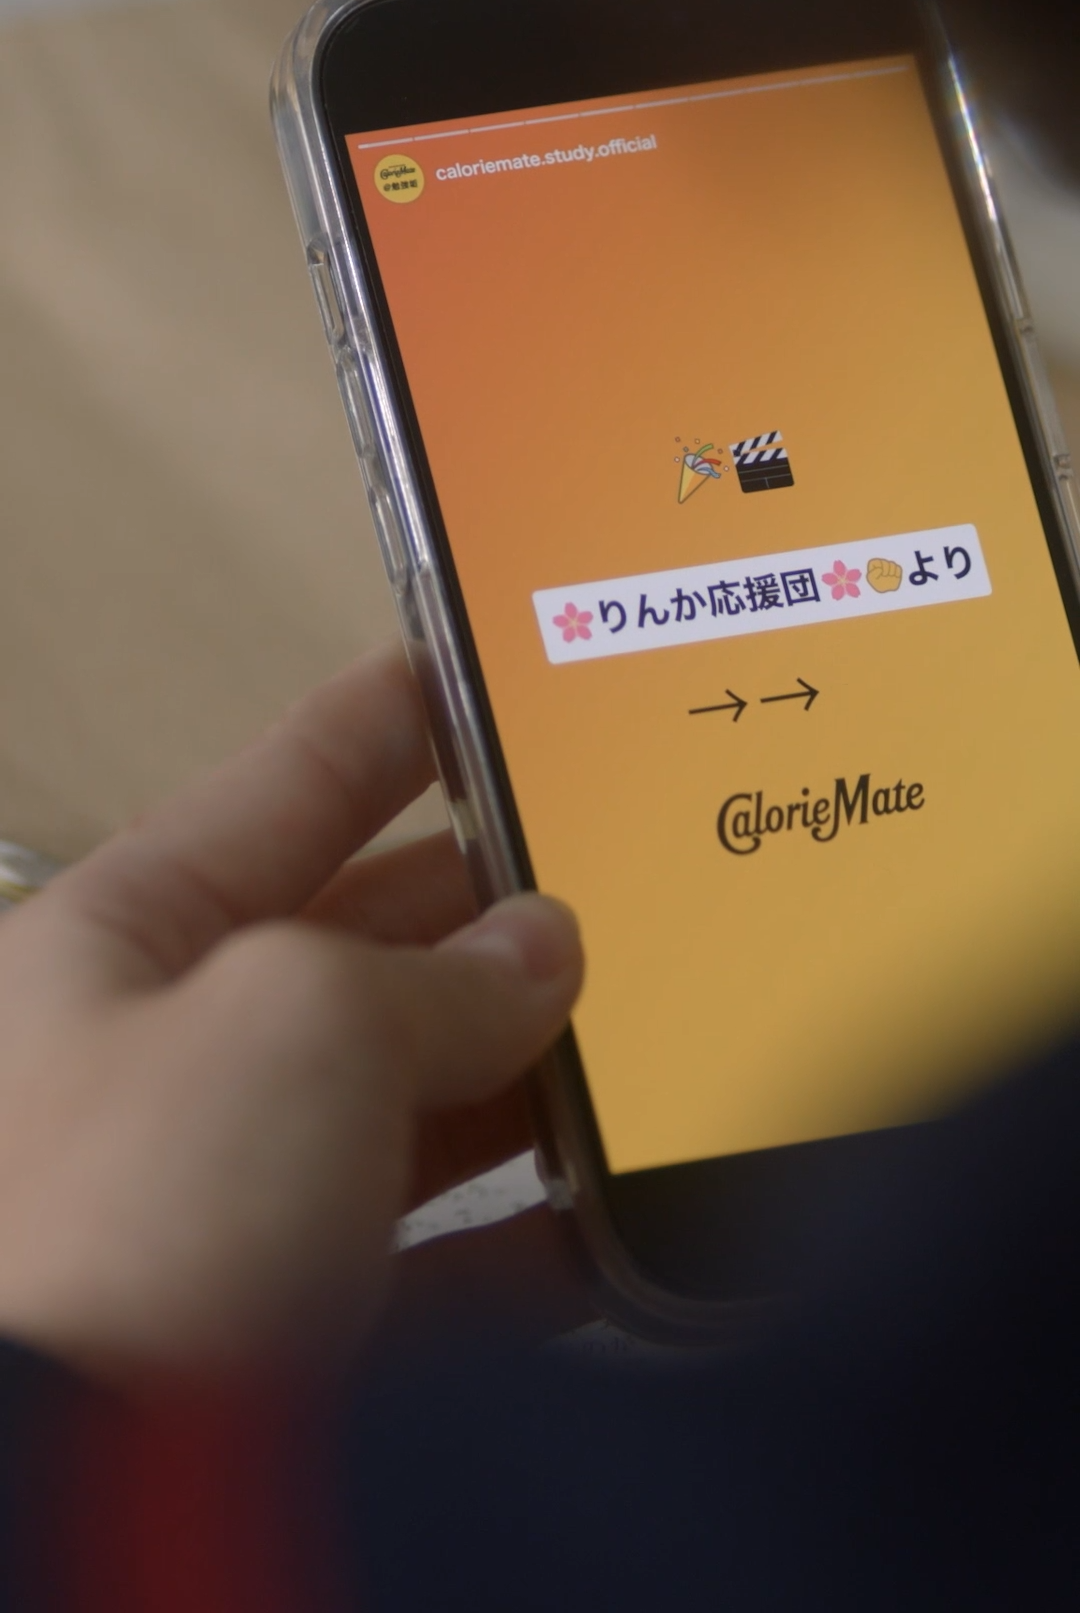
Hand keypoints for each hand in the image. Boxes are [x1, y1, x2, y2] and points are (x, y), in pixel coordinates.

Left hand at [0, 646, 582, 1379]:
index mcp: (120, 946)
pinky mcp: (293, 1329)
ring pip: (413, 1099)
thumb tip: (540, 950)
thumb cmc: (113, 1244)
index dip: (388, 714)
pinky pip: (440, 1254)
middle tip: (608, 866)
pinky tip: (614, 1215)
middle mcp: (167, 1066)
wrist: (94, 1522)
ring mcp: (229, 1200)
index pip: (282, 783)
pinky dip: (534, 1233)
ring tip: (640, 1031)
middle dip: (488, 909)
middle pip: (363, 945)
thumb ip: (435, 971)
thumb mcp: (296, 1027)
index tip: (472, 662)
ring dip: (527, 1071)